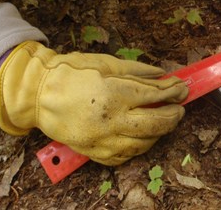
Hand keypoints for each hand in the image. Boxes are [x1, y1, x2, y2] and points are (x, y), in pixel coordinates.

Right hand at [0, 41, 187, 165]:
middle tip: (180, 108)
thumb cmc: (71, 73)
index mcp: (114, 95)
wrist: (38, 95)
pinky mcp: (93, 152)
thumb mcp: (107, 63)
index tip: (182, 88)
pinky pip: (124, 156)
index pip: (155, 96)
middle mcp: (110, 121)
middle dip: (173, 116)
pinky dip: (139, 147)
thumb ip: (137, 71)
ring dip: (159, 133)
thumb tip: (163, 76)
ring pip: (143, 144)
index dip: (173, 92)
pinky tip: (144, 136)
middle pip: (155, 124)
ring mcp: (102, 140)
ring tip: (165, 121)